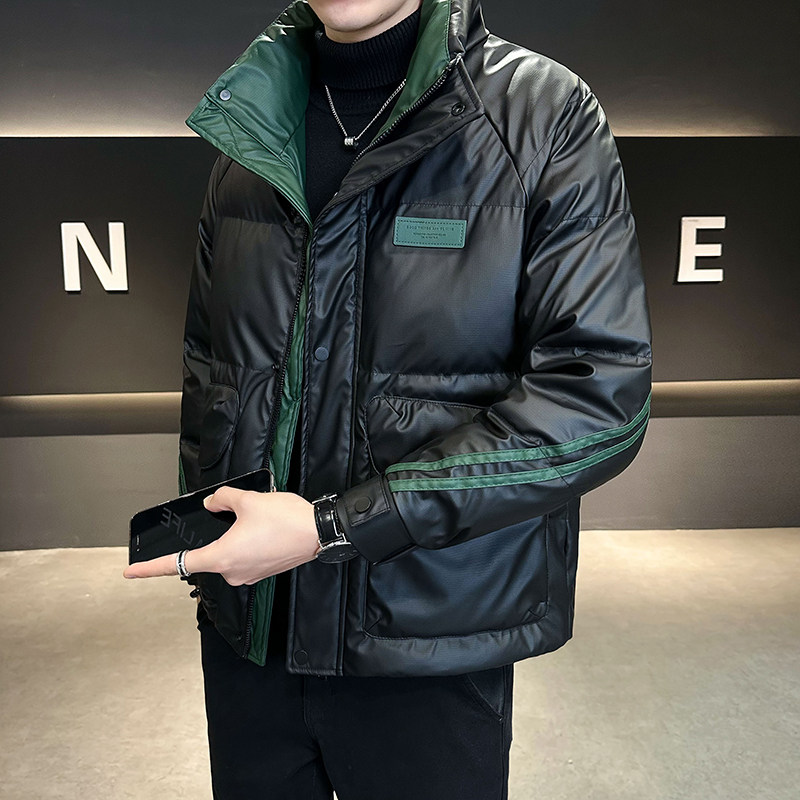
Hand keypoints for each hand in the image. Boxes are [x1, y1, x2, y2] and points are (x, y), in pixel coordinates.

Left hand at [123, 488, 319, 584]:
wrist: (319, 532)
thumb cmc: (286, 521)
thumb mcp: (248, 500)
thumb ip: (223, 500)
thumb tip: (213, 504)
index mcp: (221, 557)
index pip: (177, 564)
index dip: (150, 568)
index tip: (131, 572)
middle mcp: (232, 571)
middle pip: (209, 553)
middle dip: (217, 534)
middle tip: (238, 514)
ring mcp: (248, 574)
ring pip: (228, 553)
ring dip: (234, 537)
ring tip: (260, 519)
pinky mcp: (262, 572)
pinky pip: (244, 556)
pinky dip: (247, 543)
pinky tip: (265, 528)